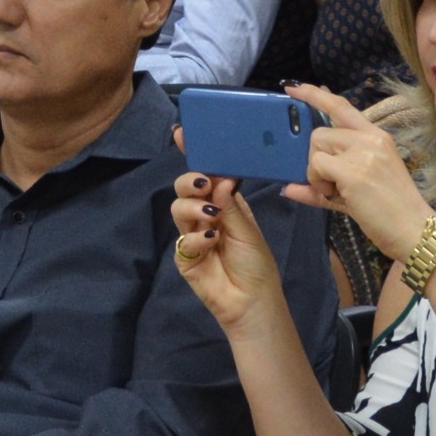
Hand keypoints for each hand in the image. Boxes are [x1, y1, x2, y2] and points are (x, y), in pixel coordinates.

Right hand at [167, 171, 288, 334]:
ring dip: (192, 206)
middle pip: (185, 189)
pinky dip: (196, 237)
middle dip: (189, 182)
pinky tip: (210, 242)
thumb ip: (231, 205)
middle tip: (202, 184)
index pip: (208, 176)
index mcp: (225, 204)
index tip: (183, 135)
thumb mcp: (248, 230)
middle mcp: (206, 215)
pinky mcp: (185, 257)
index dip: (195, 156)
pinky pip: (183, 239)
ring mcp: (193, 235)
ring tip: (210, 215)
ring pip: (178, 209)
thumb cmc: (257, 264)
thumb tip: (220, 179)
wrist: (252, 301)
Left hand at [290, 86, 435, 262]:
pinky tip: (334, 195)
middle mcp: (371, 138)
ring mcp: (364, 152)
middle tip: (329, 183)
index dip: (315, 95)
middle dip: (314, 158)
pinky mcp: (355, 171)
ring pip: (316, 147)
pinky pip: (317, 165)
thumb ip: (323, 184)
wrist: (414, 230)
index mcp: (376, 136)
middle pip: (319, 133)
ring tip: (334, 190)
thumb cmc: (388, 212)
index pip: (342, 106)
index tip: (294, 88)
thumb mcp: (354, 191)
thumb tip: (289, 187)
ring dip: (315, 171)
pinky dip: (317, 181)